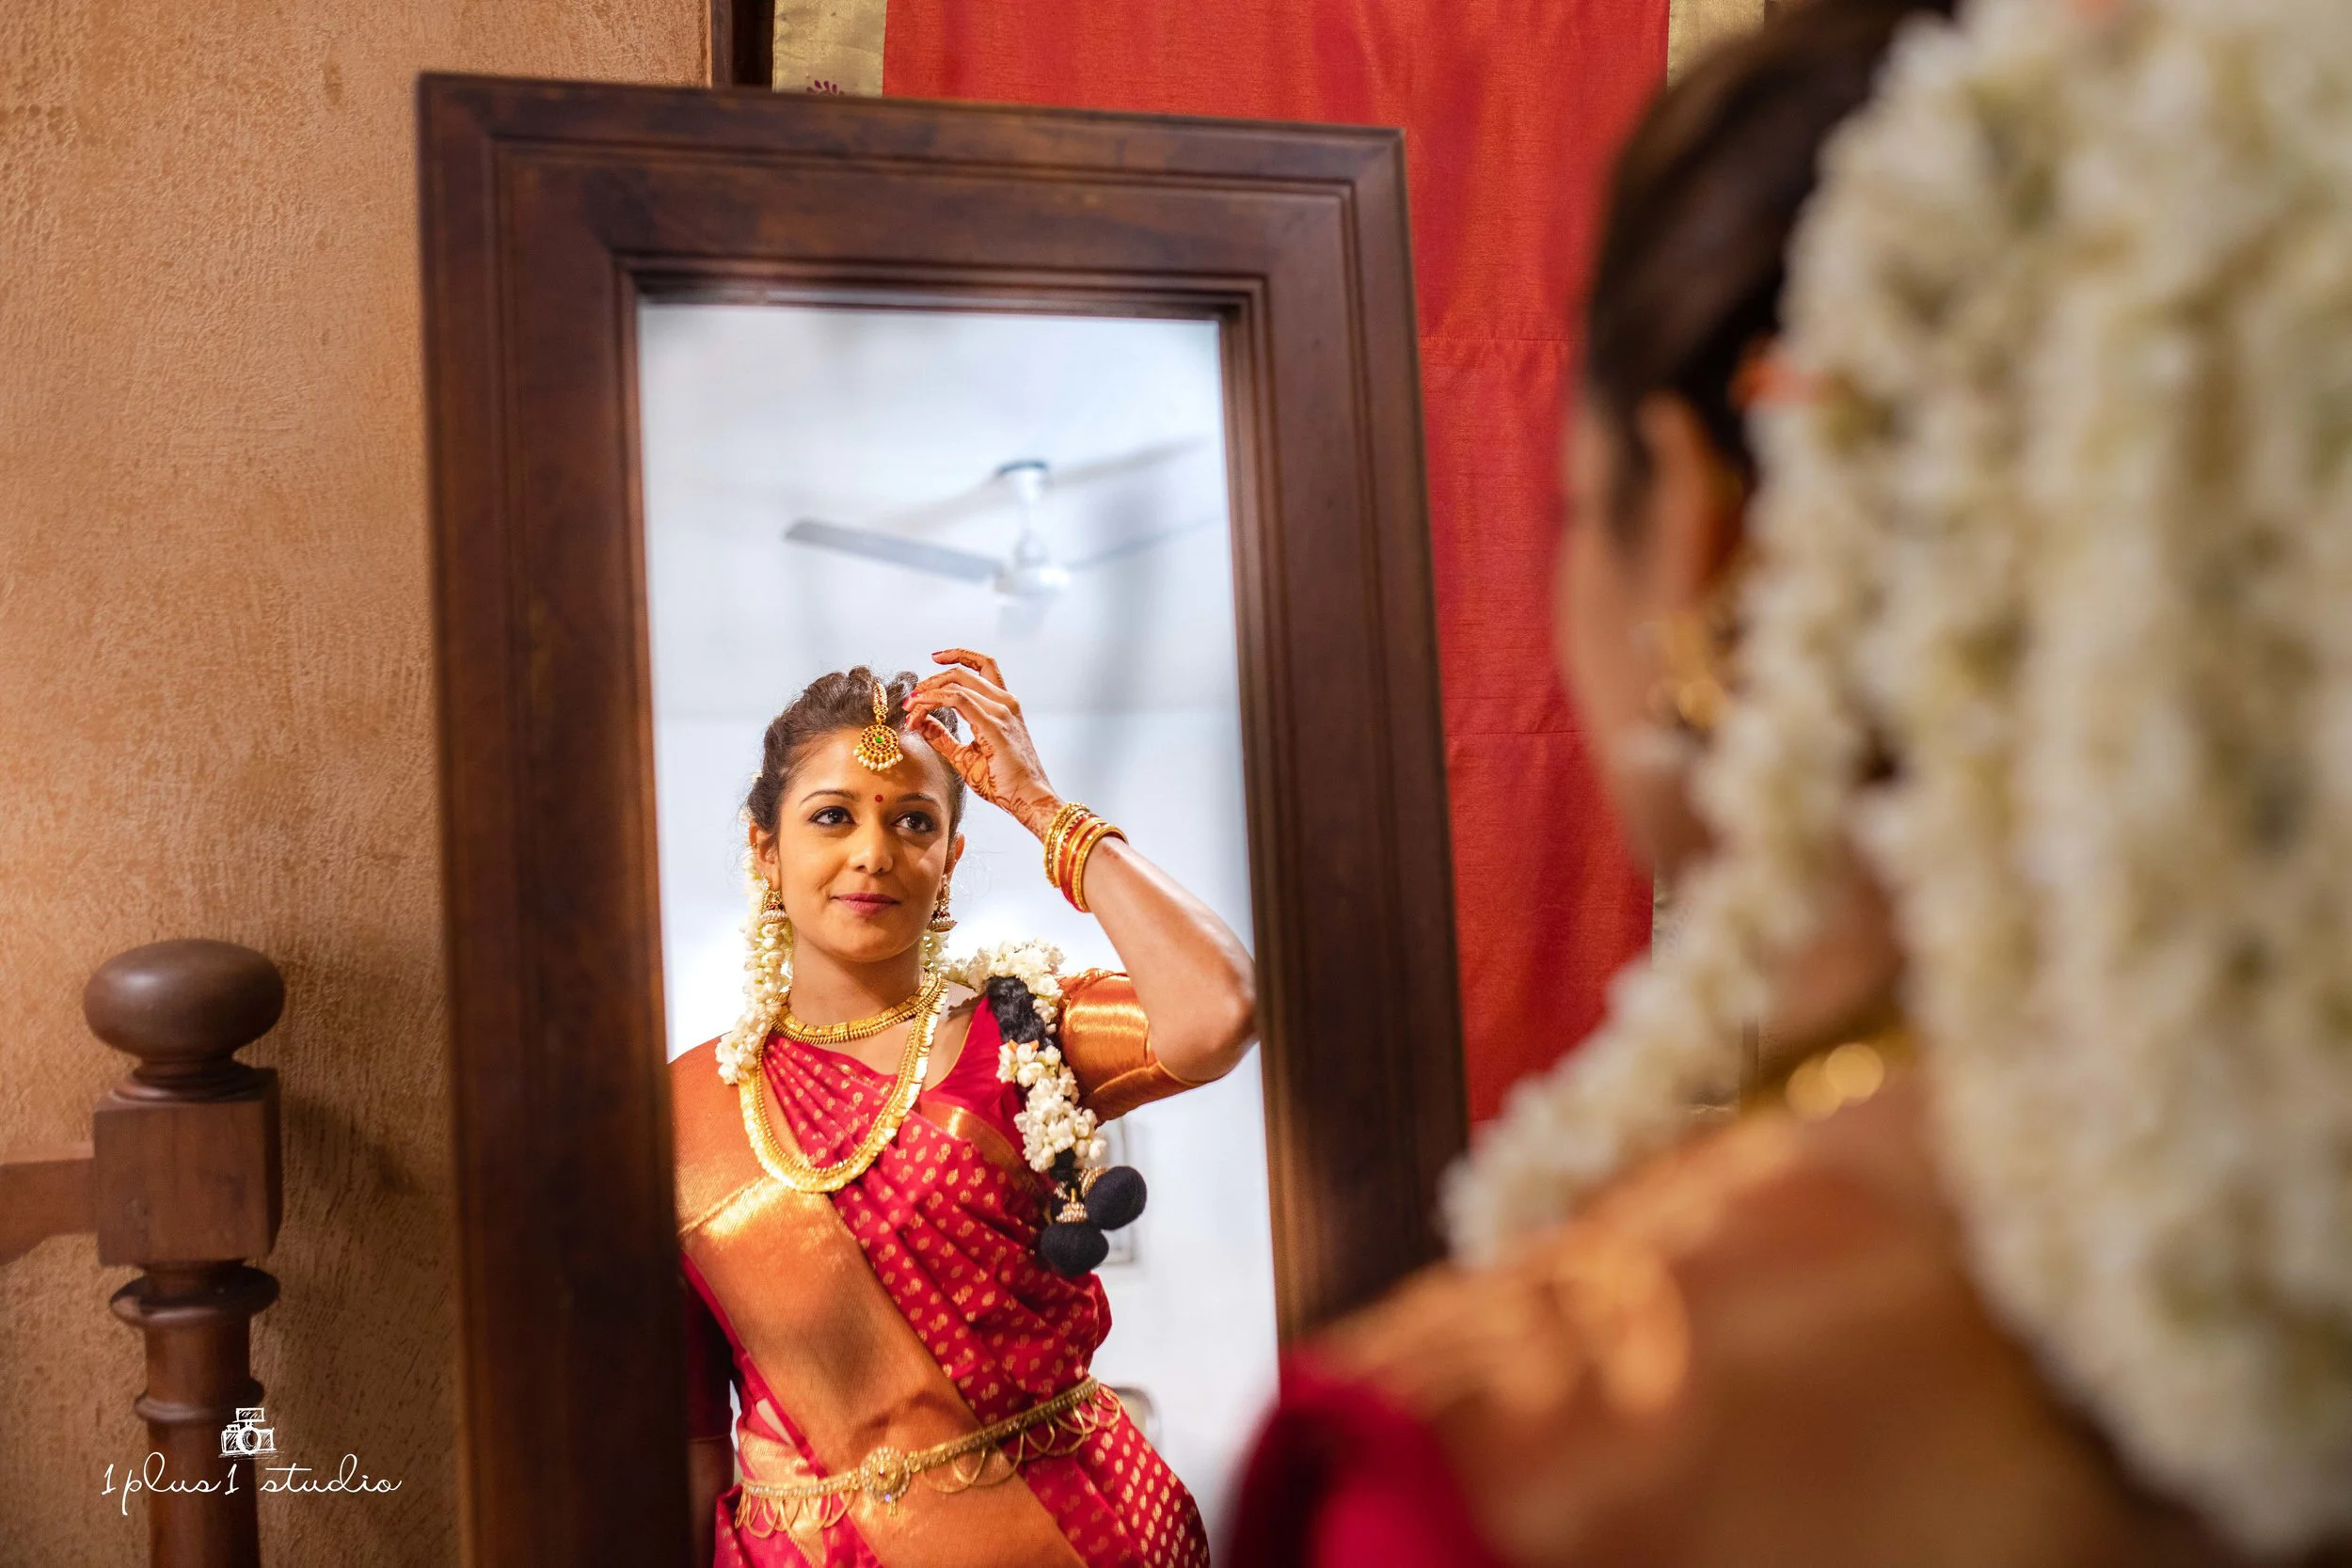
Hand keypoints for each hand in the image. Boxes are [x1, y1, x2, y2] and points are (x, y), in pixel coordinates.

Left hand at [904, 650, 1060, 835]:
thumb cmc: (1003, 782)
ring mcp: (1001, 711)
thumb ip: (942, 738)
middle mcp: (1005, 702)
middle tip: (911, 698)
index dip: (950, 665)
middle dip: (931, 680)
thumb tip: (920, 723)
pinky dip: (934, 700)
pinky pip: (957, 699)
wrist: (1027, 798)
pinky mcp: (993, 725)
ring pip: (957, 683)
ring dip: (928, 691)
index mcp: (1003, 706)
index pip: (979, 668)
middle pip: (963, 672)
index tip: (926, 682)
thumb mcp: (964, 757)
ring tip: (911, 707)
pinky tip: (919, 710)